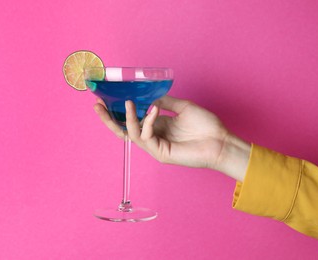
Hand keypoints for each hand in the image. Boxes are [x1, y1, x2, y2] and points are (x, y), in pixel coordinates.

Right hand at [93, 96, 250, 180]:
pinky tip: (153, 111)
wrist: (221, 141)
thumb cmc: (206, 126)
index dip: (119, 110)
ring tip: (127, 103)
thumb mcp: (183, 107)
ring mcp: (155, 146)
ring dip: (127, 118)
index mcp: (157, 125)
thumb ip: (165, 102)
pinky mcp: (160, 153)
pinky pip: (146, 137)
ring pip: (130, 134)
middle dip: (108, 119)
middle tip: (96, 105)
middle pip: (124, 130)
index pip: (132, 119)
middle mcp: (153, 136)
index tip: (107, 97)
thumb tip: (149, 96)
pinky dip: (147, 122)